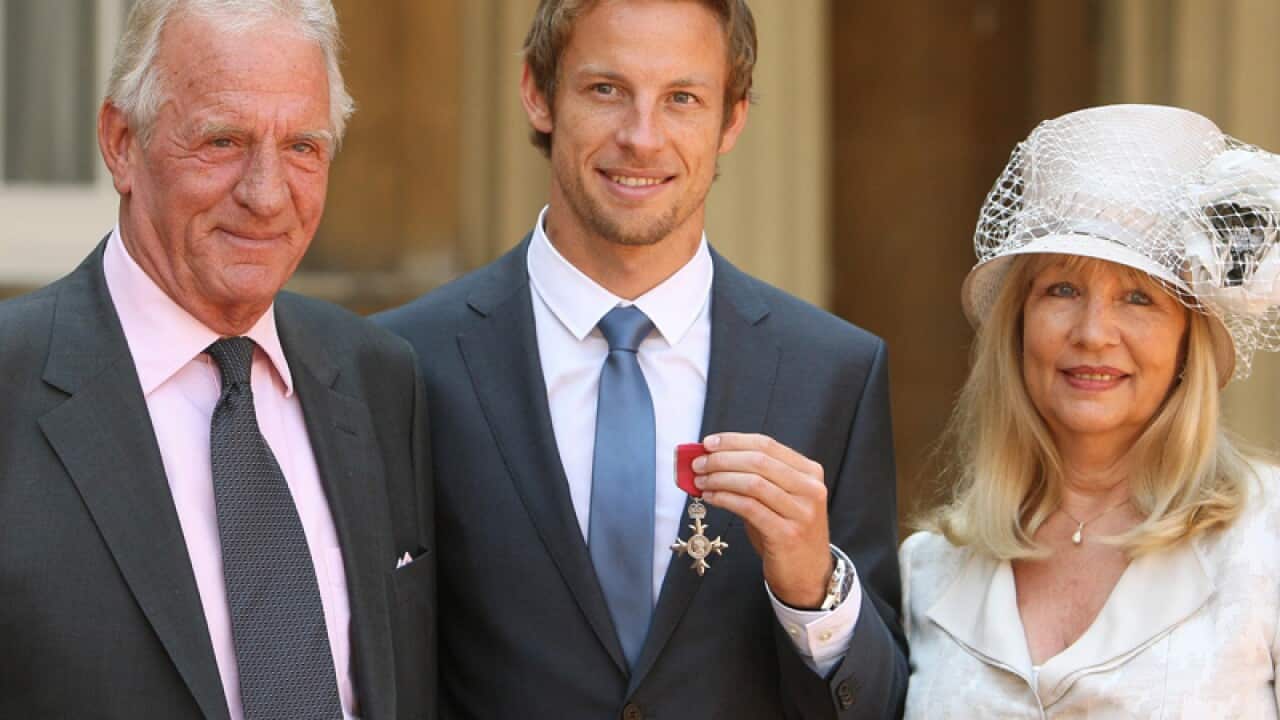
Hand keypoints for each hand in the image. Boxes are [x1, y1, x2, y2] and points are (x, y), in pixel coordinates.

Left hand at [694, 432, 832, 607]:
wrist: (808, 574)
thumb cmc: (786, 532)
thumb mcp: (776, 500)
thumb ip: (752, 478)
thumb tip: (711, 461)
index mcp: (809, 472)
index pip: (766, 445)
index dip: (733, 441)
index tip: (707, 443)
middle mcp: (810, 488)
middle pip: (758, 461)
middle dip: (722, 459)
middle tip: (698, 464)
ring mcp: (801, 512)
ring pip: (753, 483)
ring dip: (720, 478)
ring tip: (700, 481)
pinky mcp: (788, 534)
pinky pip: (749, 508)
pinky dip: (725, 499)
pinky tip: (711, 498)